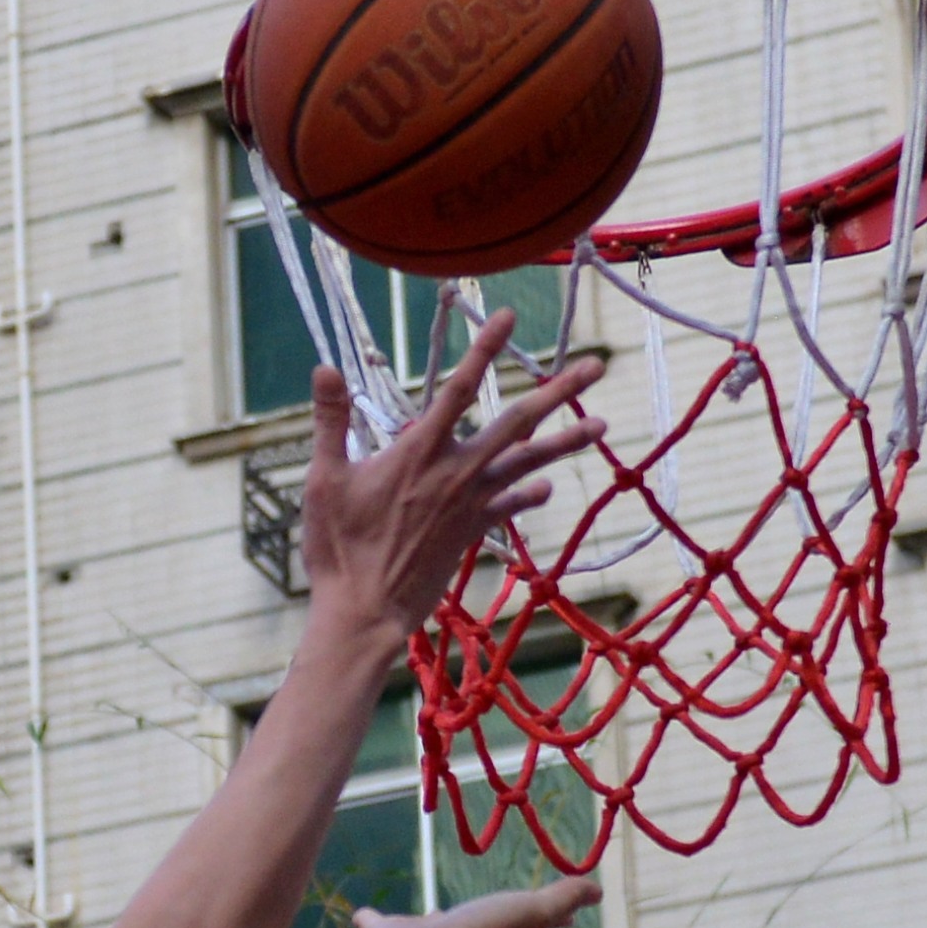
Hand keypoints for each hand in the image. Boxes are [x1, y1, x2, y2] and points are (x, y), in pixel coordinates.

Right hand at [290, 312, 605, 634]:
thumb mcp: (323, 478)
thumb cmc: (338, 548)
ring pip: (527, 462)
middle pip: (517, 421)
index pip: (458, 389)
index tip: (508, 316)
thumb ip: (330, 420)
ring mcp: (470, 504)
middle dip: (559, 391)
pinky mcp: (472, 532)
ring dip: (567, 442)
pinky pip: (509, 508)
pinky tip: (548, 485)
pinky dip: (529, 494)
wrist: (365, 611)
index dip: (484, 349)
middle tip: (597, 365)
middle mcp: (455, 473)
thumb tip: (323, 366)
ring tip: (603, 425)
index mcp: (419, 452)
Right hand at [349, 872, 599, 927]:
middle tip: (455, 914)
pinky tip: (360, 915)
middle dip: (462, 922)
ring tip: (406, 919)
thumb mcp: (535, 912)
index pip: (511, 920)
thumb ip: (563, 899)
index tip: (522, 913)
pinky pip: (375, 924)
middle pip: (462, 926)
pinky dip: (368, 920)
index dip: (520, 915)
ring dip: (417, 925)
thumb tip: (596, 892)